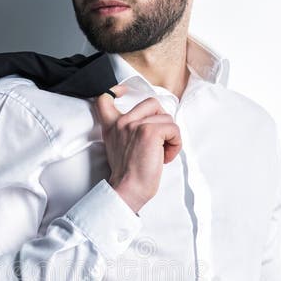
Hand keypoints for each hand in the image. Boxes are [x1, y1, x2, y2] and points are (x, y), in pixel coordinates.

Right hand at [94, 82, 182, 213]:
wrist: (128, 190)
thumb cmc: (129, 174)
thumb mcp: (119, 148)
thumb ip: (127, 132)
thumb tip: (152, 121)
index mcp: (112, 126)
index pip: (105, 98)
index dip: (115, 90)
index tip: (121, 92)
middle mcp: (122, 122)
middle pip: (152, 103)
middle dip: (162, 120)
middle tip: (158, 142)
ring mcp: (135, 125)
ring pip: (166, 118)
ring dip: (170, 137)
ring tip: (161, 153)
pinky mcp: (150, 132)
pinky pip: (174, 129)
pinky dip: (175, 144)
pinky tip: (166, 157)